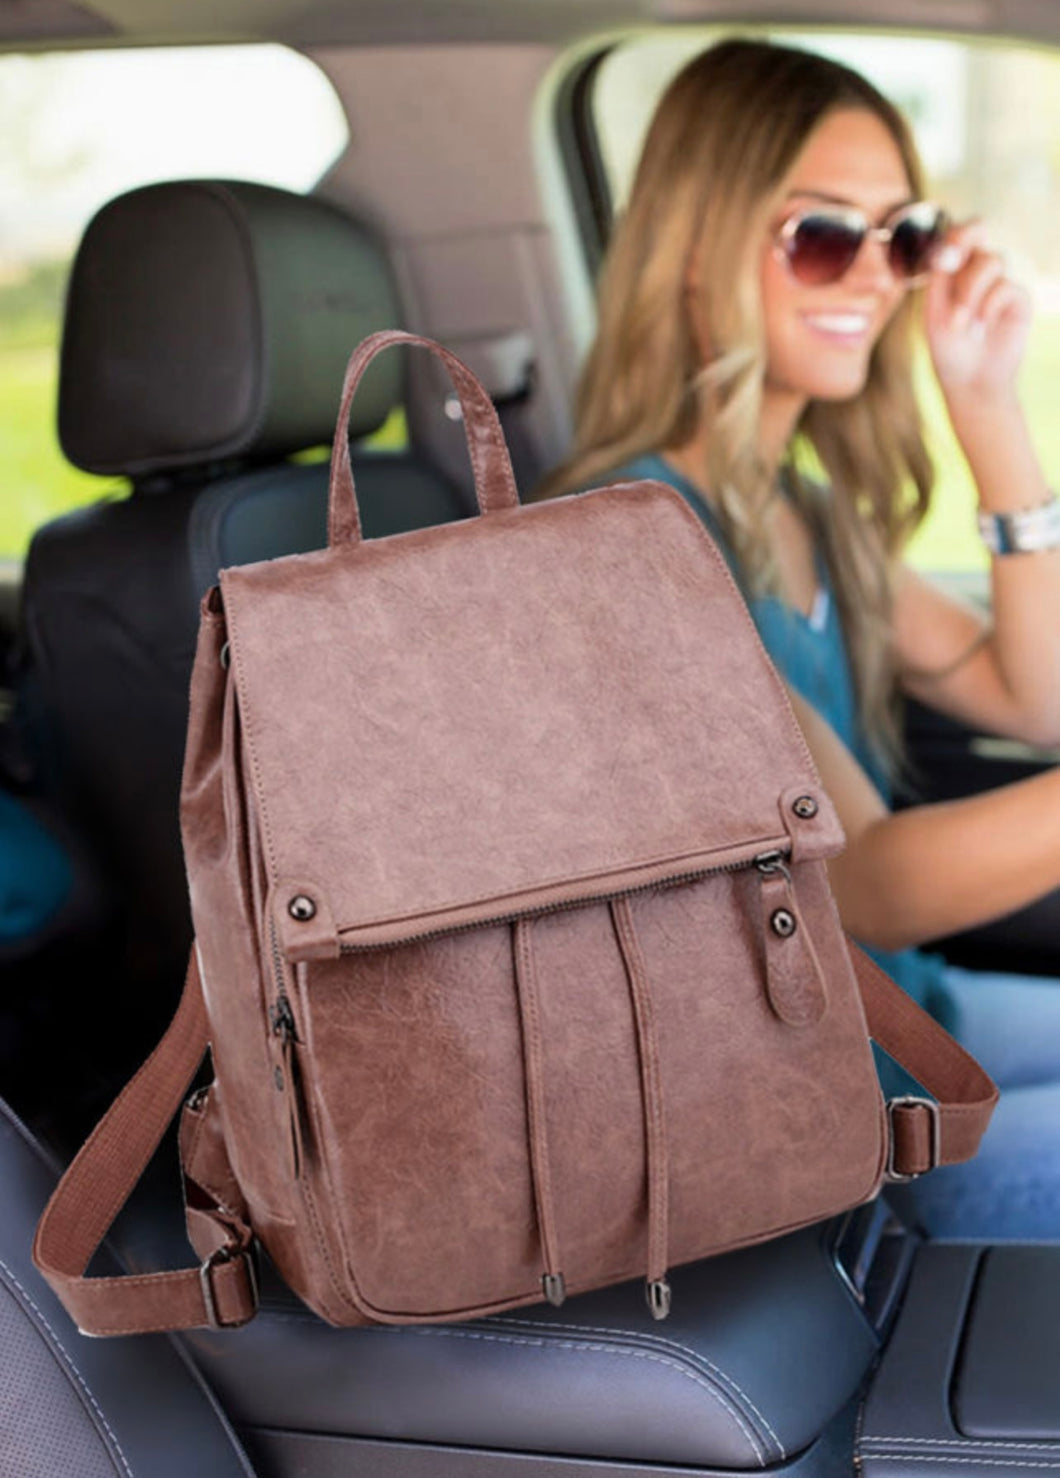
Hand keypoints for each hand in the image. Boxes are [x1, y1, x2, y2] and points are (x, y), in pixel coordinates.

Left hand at [923, 220, 1031, 405]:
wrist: (970, 382)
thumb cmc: (948, 349)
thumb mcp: (935, 310)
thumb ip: (940, 277)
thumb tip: (948, 246)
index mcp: (953, 271)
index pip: (956, 235)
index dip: (952, 233)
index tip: (943, 253)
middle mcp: (977, 271)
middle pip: (978, 232)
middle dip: (967, 238)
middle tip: (953, 261)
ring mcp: (1000, 282)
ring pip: (991, 260)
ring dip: (970, 293)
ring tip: (961, 325)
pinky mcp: (1018, 298)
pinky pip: (1005, 286)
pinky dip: (988, 306)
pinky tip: (980, 329)